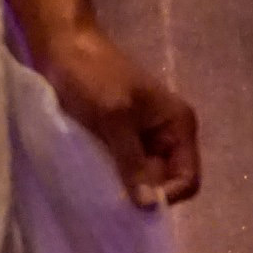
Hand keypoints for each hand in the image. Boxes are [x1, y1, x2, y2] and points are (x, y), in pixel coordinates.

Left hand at [35, 18, 199, 207]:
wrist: (64, 47)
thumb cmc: (93, 75)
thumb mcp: (114, 118)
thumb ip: (133, 161)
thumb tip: (148, 206)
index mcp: (178, 125)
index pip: (188, 178)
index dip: (166, 195)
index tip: (133, 201)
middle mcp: (168, 136)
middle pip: (165, 183)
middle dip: (143, 194)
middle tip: (111, 200)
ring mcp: (144, 139)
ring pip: (143, 179)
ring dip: (125, 188)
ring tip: (101, 192)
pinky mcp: (121, 140)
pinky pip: (125, 169)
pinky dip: (113, 178)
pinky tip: (95, 182)